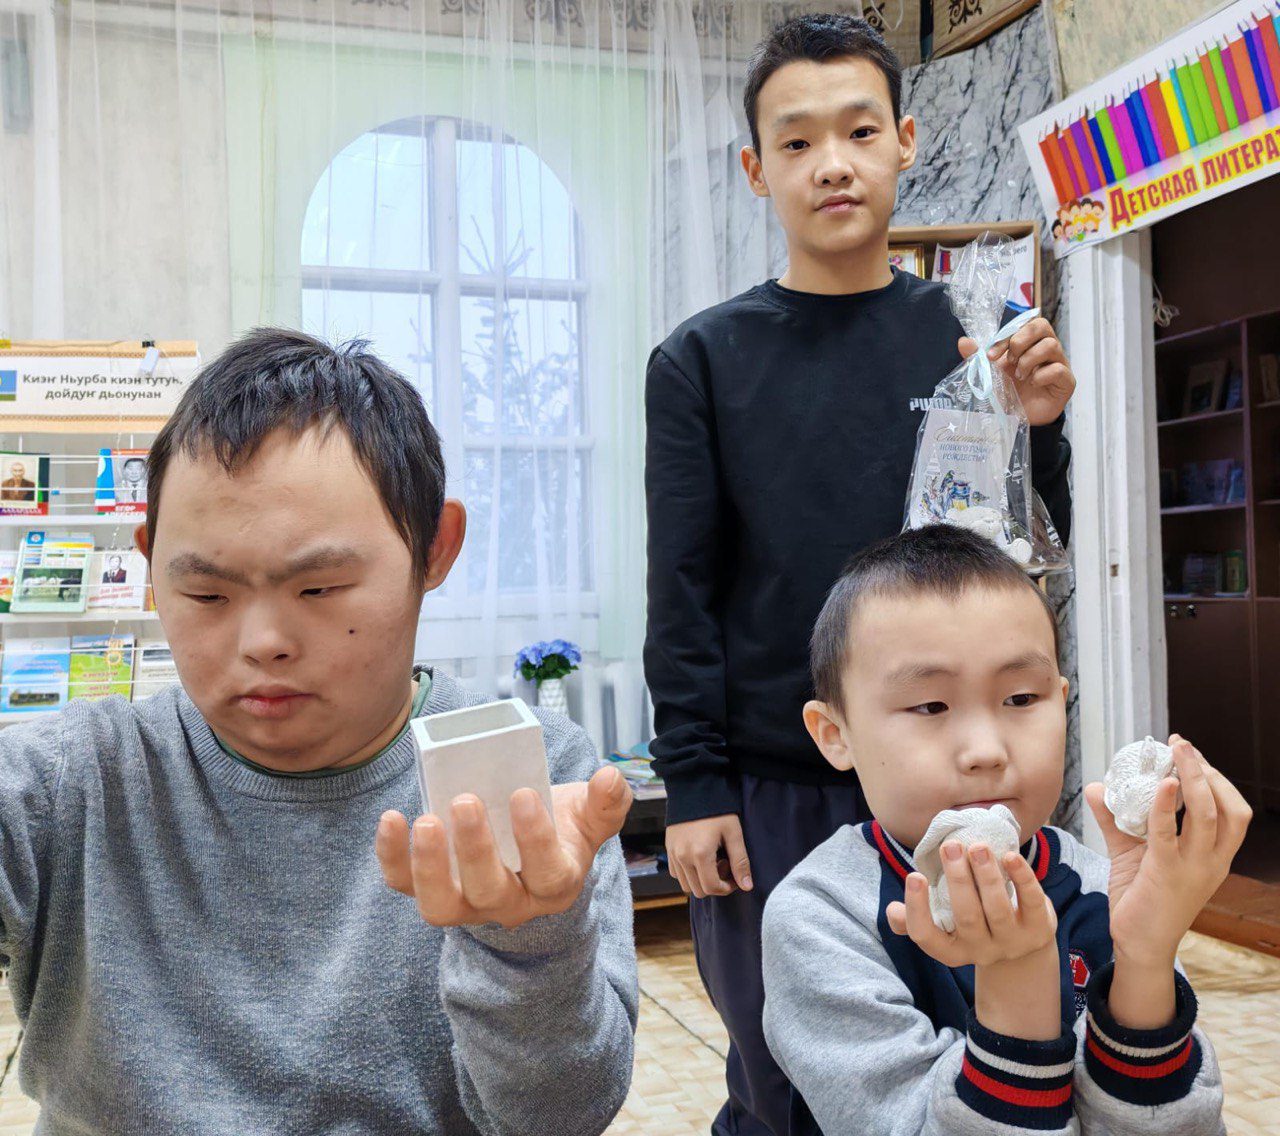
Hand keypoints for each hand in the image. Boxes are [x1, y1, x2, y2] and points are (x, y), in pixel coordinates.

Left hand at [375, 765, 632, 929]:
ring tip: (425, 820)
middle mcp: (510, 903)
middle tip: (465, 801)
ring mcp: (467, 904)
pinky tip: (391, 820)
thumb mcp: (591, 817)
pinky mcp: (432, 890)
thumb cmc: (562, 829)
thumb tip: (610, 776)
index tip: (522, 794)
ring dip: (429, 867)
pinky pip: (404, 885)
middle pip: (490, 892)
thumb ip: (607, 802)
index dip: (535, 839)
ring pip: (442, 905)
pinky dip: (391, 858)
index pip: (547, 873)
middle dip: (475, 850)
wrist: (530, 850)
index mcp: (555, 884)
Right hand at [665, 813, 751, 897]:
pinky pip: (676, 873)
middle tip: (723, 865)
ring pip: (686, 885)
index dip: (727, 888)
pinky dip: (688, 873)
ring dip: (700, 880)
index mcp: (700, 854)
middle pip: (699, 891)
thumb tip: (747, 886)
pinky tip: (698, 858)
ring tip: (711, 861)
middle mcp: (683, 857)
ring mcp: (673, 854)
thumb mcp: (733, 833)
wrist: (694, 789)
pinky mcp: (668, 849)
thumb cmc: (717, 810)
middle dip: (714, 884)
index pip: (712, 888)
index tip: (734, 877)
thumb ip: (740, 861)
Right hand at [889, 842, 1062, 1039]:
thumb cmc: (971, 925)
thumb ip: (914, 919)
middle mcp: (981, 951)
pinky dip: (1022, 877)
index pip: (927, 937)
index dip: (917, 909)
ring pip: (998, 909)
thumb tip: (893, 910)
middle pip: (967, 917)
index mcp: (951, 950)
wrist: (1022, 948)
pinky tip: (1010, 856)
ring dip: (987, 875)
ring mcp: (1013, 943)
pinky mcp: (1039, 929)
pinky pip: (1032, 902)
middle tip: (950, 845)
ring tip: (977, 845)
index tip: (915, 875)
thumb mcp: (945, 928)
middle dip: (958, 879)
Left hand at [959, 316, 1075, 426]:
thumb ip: (978, 357)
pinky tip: (1033, 384)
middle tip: (1009, 361)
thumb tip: (963, 341)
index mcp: (1029, 343)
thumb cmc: (1008, 393)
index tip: (991, 355)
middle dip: (1020, 341)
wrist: (1018, 419)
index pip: (1024, 323)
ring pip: (1051, 345)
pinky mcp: (1067, 382)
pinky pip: (1059, 369)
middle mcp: (1046, 349)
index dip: (1007, 335)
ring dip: (1029, 360)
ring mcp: (1059, 363)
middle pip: (1042, 325)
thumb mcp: (990, 374)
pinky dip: (1042, 376)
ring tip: (1019, 376)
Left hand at [1084, 735, 1250, 966]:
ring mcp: (1193, 869)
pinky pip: (1169, 834)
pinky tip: (1162, 783)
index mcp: (1213, 855)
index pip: (1231, 810)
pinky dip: (1165, 806)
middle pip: (1229, 808)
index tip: (1188, 753)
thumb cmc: (1141, 898)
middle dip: (1208, 771)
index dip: (1214, 778)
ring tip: (1177, 752)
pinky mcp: (1166, 874)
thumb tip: (1098, 786)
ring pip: (1208, 815)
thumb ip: (1117, 819)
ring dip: (1194, 779)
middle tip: (1182, 745)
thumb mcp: (1132, 852)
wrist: (1138, 944)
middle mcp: (1212, 861)